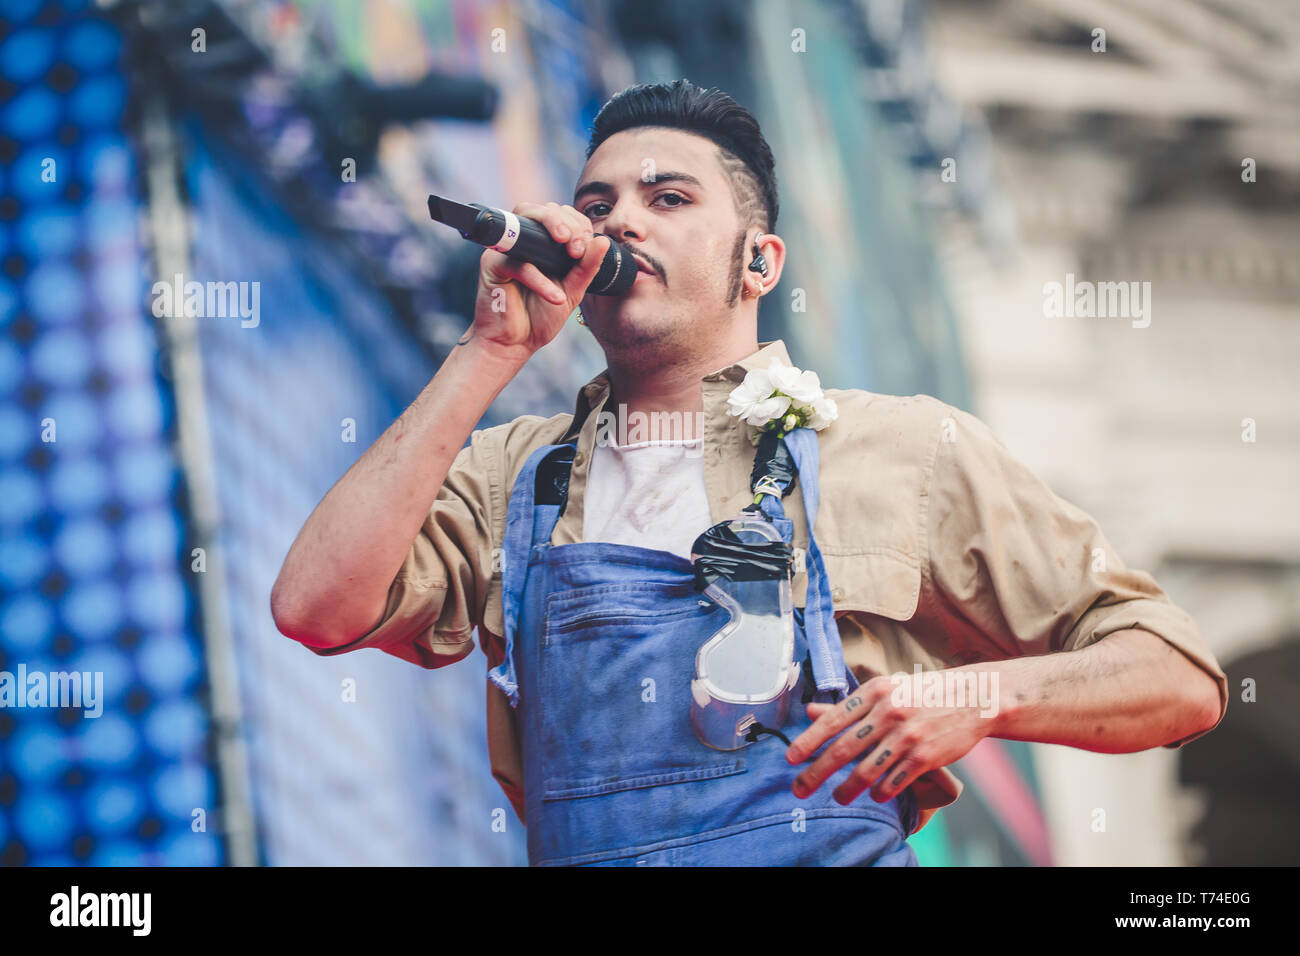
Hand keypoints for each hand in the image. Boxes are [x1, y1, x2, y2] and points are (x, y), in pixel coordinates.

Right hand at [468, 200, 609, 362]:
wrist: (515, 344)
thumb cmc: (540, 317)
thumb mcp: (572, 291)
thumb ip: (587, 267)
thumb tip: (603, 241)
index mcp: (543, 244)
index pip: (561, 215)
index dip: (578, 224)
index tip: (587, 248)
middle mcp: (523, 241)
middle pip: (542, 208)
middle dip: (567, 222)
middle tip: (579, 248)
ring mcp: (505, 249)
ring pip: (525, 217)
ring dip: (551, 225)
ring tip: (573, 251)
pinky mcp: (492, 264)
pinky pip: (517, 262)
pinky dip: (539, 279)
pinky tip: (555, 297)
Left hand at [784, 672, 991, 804]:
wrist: (974, 698)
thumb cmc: (923, 693)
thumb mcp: (886, 689)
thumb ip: (851, 705)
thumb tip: (810, 713)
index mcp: (874, 692)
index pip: (832, 720)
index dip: (807, 742)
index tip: (790, 759)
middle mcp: (887, 712)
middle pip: (842, 750)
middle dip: (815, 774)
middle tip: (799, 789)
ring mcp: (907, 736)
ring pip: (865, 771)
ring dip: (847, 789)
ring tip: (838, 797)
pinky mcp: (925, 757)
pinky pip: (893, 781)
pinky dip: (881, 791)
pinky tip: (875, 794)